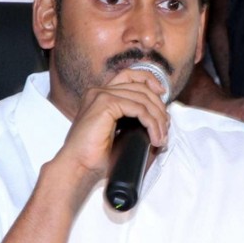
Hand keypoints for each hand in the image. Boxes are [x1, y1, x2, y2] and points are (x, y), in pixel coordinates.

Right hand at [52, 68, 169, 207]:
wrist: (77, 167)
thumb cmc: (94, 156)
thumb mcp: (116, 132)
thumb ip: (131, 120)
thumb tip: (159, 120)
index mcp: (99, 95)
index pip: (129, 75)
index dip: (149, 80)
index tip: (162, 94)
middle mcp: (99, 91)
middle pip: (140, 86)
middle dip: (158, 106)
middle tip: (165, 127)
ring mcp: (101, 96)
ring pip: (142, 98)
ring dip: (157, 119)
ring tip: (161, 138)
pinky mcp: (105, 104)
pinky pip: (138, 109)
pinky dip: (151, 123)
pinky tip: (154, 137)